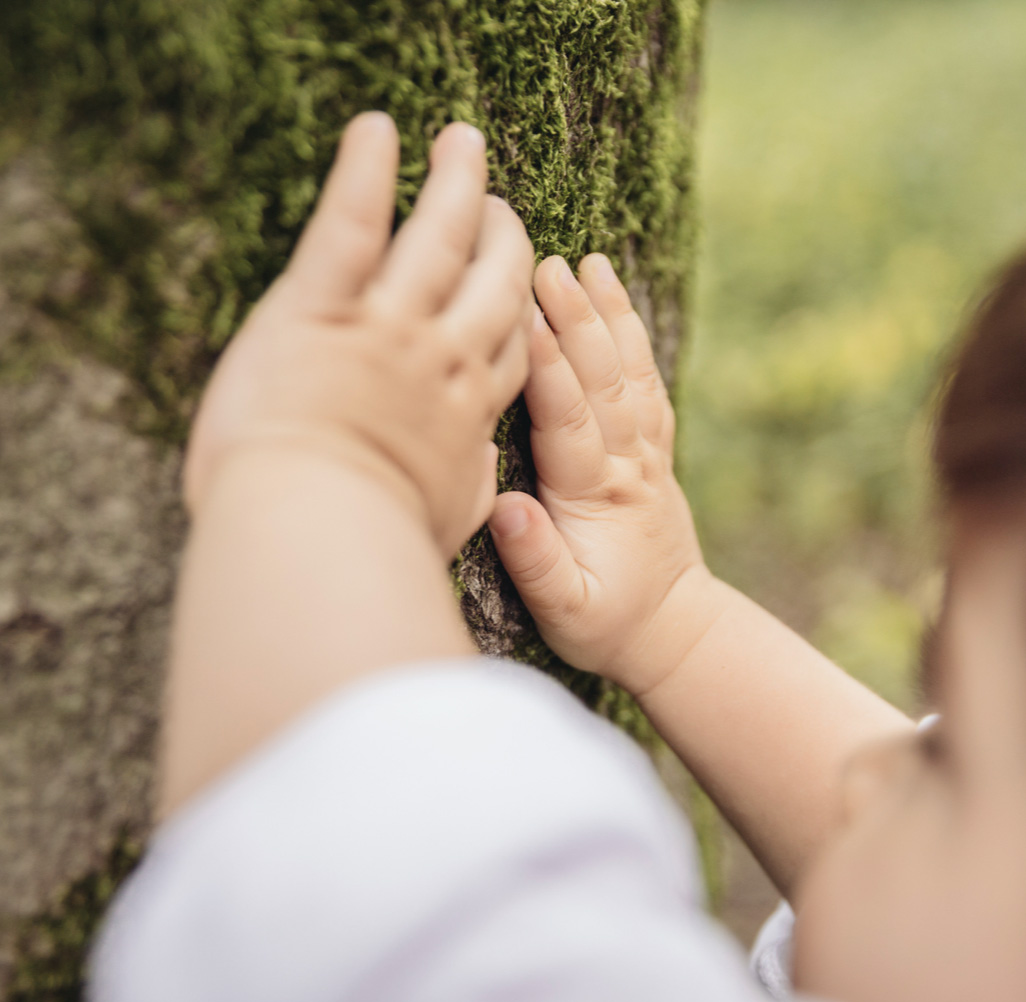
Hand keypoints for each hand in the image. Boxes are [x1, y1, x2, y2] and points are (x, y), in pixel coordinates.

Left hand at [183, 112, 535, 558]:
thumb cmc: (374, 540)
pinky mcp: (319, 308)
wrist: (315, 537)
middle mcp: (442, 357)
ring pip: (437, 237)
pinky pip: (350, 225)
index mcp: (469, 409)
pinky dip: (363, 173)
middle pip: (494, 277)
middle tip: (501, 205)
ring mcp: (387, 326)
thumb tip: (487, 466)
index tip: (527, 284)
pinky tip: (375, 129)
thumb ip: (469, 480)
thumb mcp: (447, 519)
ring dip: (454, 182)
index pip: (514, 341)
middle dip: (503, 234)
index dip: (523, 305)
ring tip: (462, 140)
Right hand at [488, 253, 712, 695]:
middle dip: (576, 320)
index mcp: (595, 497)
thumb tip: (506, 506)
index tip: (523, 316)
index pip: (568, 419)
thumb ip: (537, 561)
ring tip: (586, 263)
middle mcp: (626, 464)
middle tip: (547, 265)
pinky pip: (645, 381)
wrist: (673, 631)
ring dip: (608, 314)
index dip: (547, 367)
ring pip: (628, 371)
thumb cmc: (607, 625)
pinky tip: (615, 298)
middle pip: (601, 380)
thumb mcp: (566, 612)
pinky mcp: (653, 449)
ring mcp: (646, 453)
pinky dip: (632, 335)